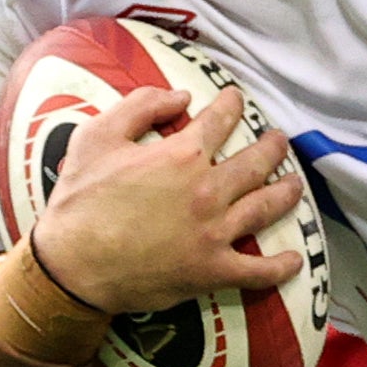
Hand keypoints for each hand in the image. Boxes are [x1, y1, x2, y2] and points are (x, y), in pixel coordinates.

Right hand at [28, 85, 306, 314]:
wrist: (71, 265)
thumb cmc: (80, 200)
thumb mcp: (96, 137)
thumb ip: (140, 106)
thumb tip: (181, 95)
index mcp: (183, 155)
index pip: (220, 121)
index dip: (232, 105)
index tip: (237, 99)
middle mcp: (208, 190)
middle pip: (256, 162)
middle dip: (272, 147)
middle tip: (279, 141)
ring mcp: (215, 232)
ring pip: (265, 208)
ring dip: (286, 194)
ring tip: (295, 185)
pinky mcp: (212, 270)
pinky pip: (257, 270)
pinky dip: (280, 267)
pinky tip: (295, 260)